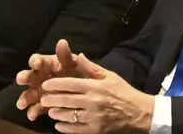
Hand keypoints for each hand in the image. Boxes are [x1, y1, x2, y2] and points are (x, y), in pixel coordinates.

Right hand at [16, 39, 95, 120]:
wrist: (82, 90)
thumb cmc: (76, 72)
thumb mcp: (73, 63)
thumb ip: (66, 55)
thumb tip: (62, 42)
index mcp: (47, 65)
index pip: (39, 60)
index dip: (36, 60)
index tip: (35, 62)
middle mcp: (39, 77)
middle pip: (29, 76)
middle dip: (24, 77)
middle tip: (21, 79)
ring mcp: (39, 92)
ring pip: (28, 94)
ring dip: (24, 98)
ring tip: (22, 104)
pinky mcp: (42, 105)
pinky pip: (35, 108)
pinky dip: (33, 112)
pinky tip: (32, 115)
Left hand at [40, 54, 154, 133]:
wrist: (139, 112)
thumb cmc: (124, 92)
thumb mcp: (110, 76)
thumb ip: (92, 68)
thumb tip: (78, 56)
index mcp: (96, 86)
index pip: (71, 84)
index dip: (55, 84)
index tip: (46, 85)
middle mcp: (93, 101)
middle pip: (66, 100)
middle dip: (51, 99)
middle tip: (43, 98)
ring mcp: (94, 117)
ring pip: (69, 116)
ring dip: (56, 113)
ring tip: (51, 111)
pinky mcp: (96, 130)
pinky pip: (75, 129)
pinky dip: (64, 128)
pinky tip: (58, 125)